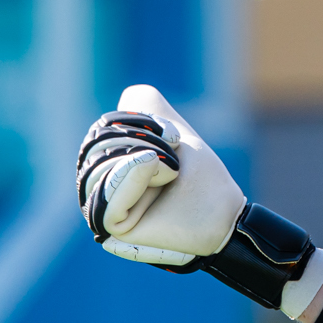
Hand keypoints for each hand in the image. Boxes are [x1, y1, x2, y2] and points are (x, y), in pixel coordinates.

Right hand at [76, 86, 322, 311]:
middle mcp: (101, 184)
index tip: (174, 140)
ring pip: (99, 168)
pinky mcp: (111, 226)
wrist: (223, 213)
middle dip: (143, 142)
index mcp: (111, 162)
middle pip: (98, 146)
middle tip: (174, 164)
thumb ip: (148, 105)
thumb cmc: (200, 176)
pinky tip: (156, 175)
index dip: (139, 124)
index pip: (104, 129)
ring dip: (143, 162)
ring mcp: (103, 206)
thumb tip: (127, 96)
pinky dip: (132, 178)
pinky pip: (107, 194)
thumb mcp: (172, 130)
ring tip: (169, 175)